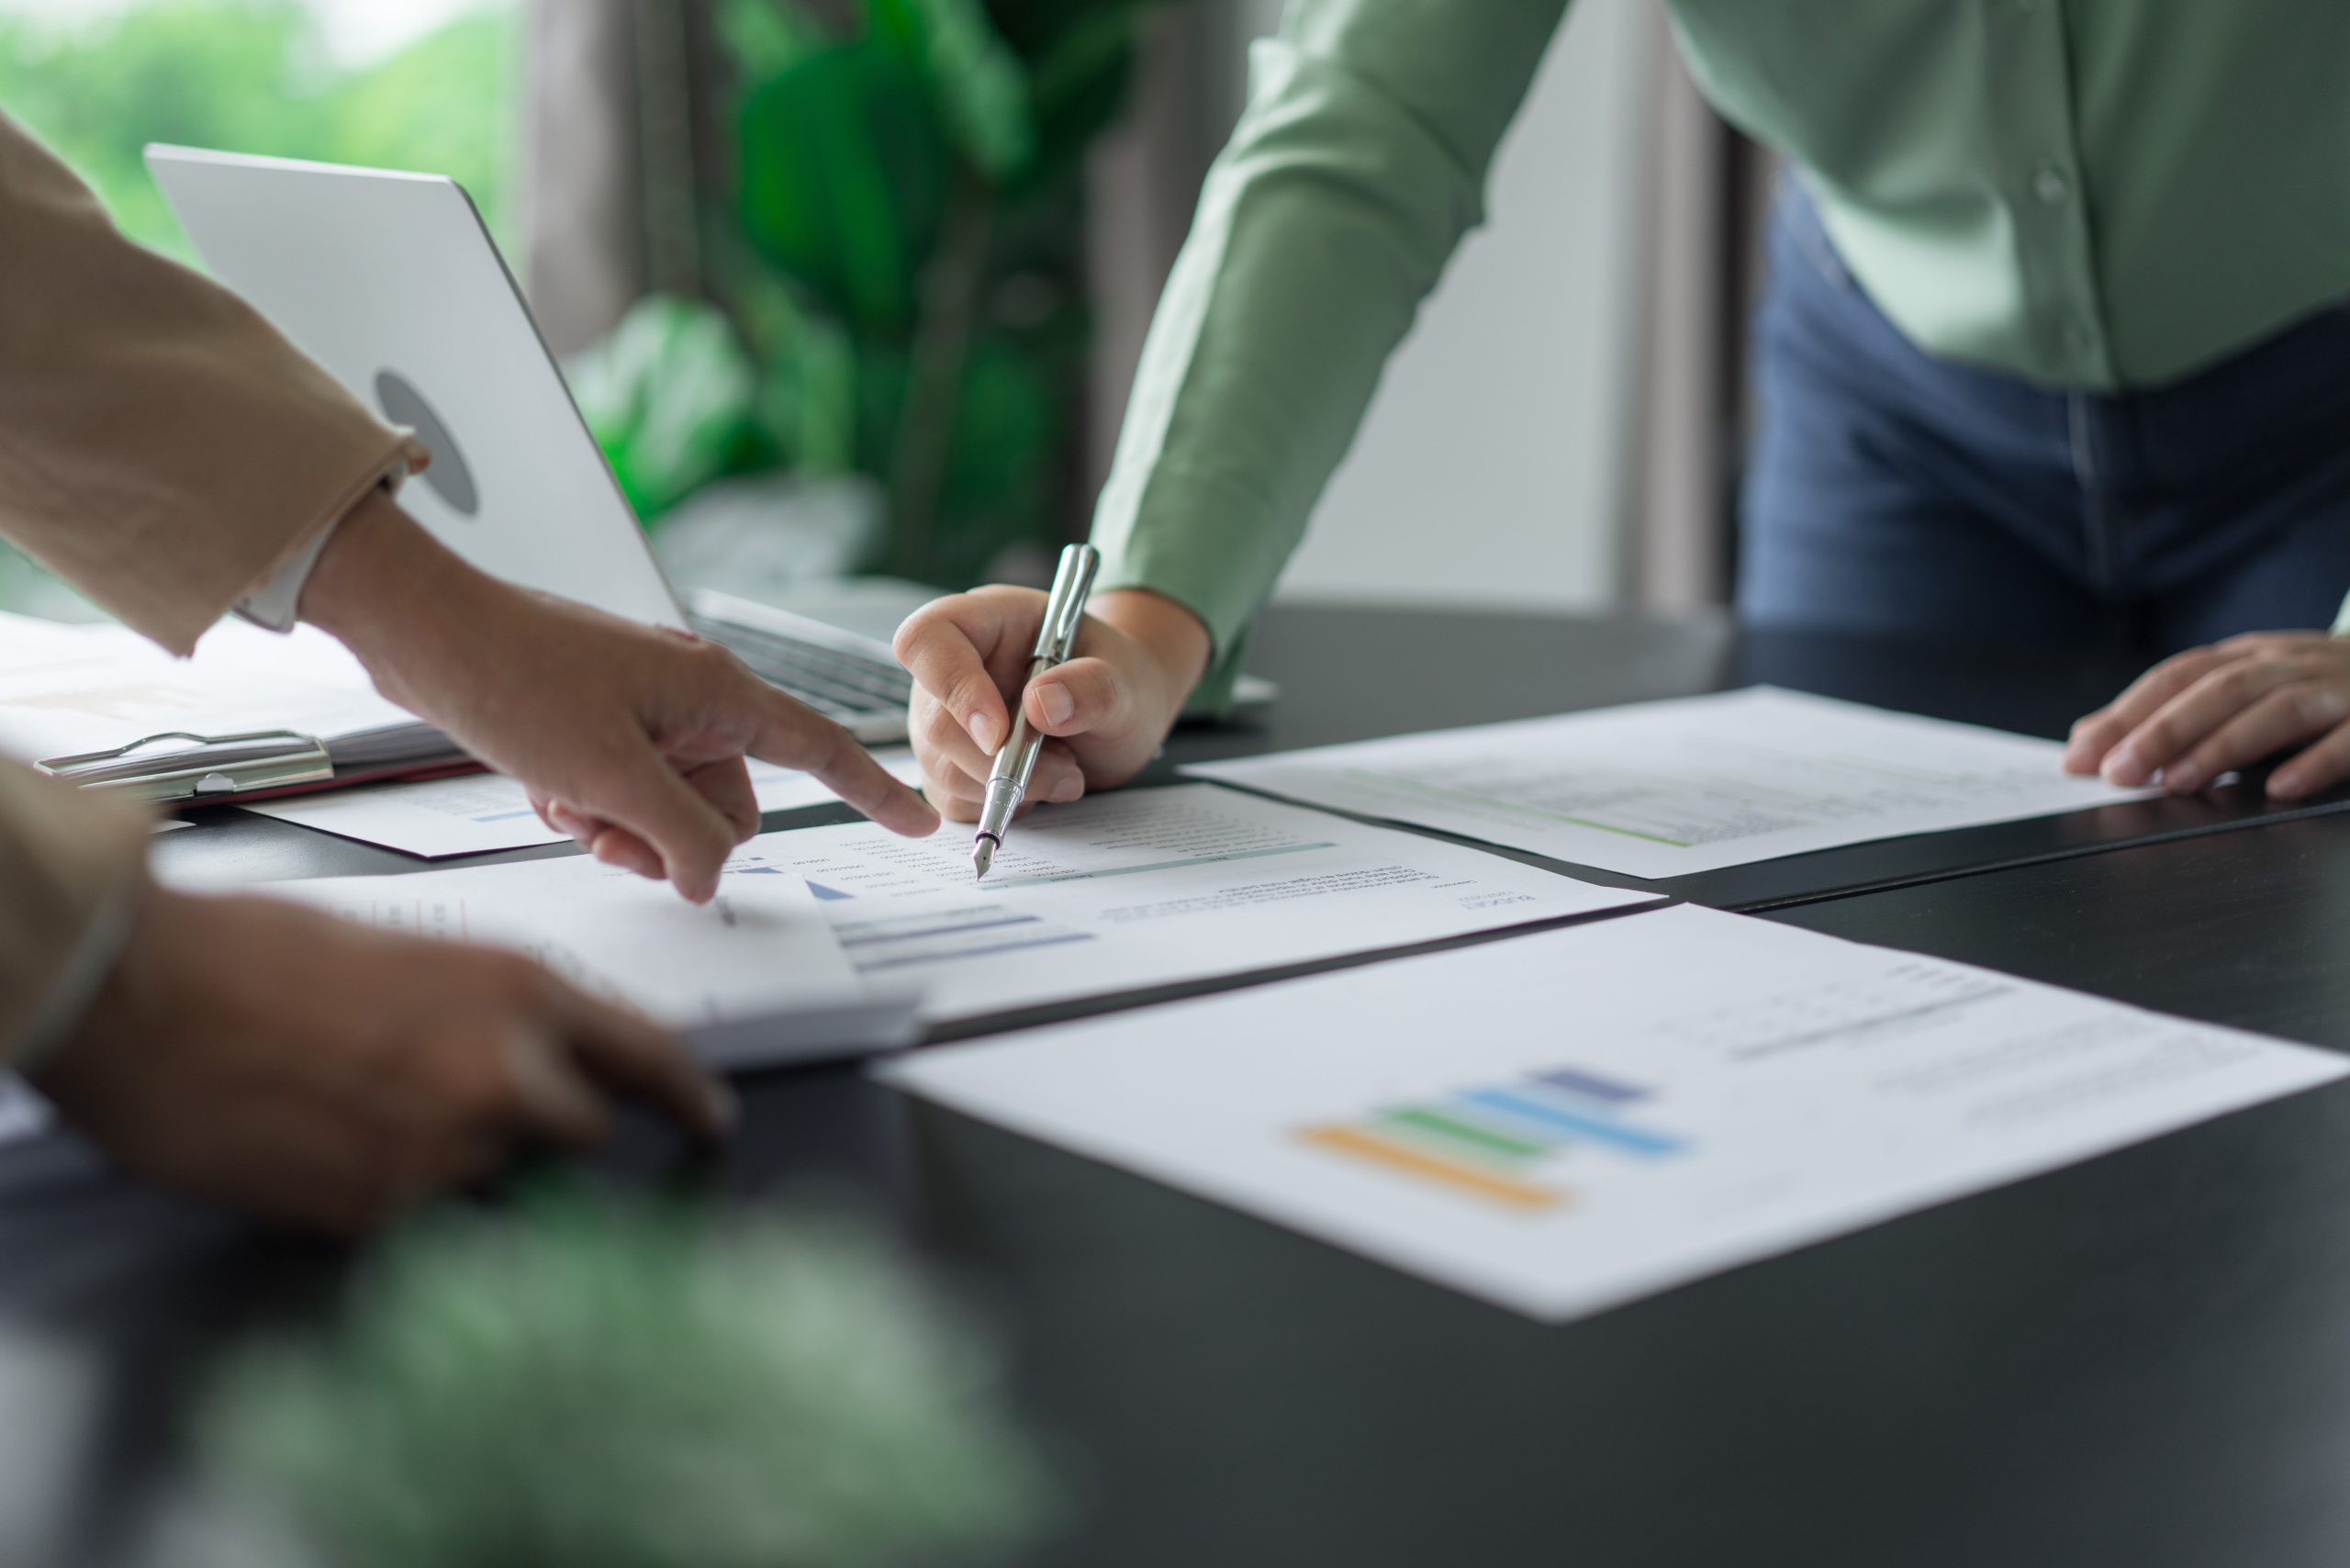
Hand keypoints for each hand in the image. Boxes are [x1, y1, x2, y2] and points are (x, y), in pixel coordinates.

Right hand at [30, 883, 731, 1233]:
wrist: (141, 994)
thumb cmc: (254, 954)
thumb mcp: (414, 955)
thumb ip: (491, 1013)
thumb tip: (532, 1057)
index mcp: (520, 990)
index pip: (652, 1055)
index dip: (690, 1098)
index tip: (709, 1122)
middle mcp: (505, 1074)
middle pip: (587, 1137)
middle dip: (547, 1134)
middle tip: (478, 1115)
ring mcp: (449, 1153)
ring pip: (502, 1186)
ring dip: (462, 1168)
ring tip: (372, 1116)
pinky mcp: (385, 1214)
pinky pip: (428, 1225)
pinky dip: (397, 1202)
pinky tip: (335, 1151)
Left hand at [302, 493, 937, 899]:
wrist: (425, 630)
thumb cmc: (510, 677)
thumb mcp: (607, 776)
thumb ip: (677, 836)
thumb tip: (709, 880)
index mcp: (716, 690)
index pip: (821, 748)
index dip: (874, 790)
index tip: (918, 822)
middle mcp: (692, 696)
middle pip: (732, 805)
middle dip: (676, 837)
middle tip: (610, 835)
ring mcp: (647, 708)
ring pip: (675, 808)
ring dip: (626, 826)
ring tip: (568, 805)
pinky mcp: (605, 720)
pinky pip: (632, 791)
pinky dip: (596, 806)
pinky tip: (551, 791)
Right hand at [894, 586, 1210, 820]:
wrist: (1121, 717)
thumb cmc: (1118, 682)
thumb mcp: (1124, 680)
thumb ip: (1091, 687)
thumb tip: (1041, 704)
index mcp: (987, 621)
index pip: (928, 639)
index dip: (953, 688)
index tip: (999, 734)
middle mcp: (954, 668)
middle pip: (935, 723)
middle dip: (999, 763)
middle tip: (1065, 770)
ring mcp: (946, 719)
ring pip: (942, 771)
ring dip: (1008, 788)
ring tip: (1065, 770)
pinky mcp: (952, 763)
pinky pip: (954, 801)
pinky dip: (1001, 805)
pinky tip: (1041, 785)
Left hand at [2063, 631, 2349, 799]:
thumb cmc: (2315, 690)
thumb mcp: (2245, 688)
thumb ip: (2173, 713)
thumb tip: (2089, 741)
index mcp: (2248, 657)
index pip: (2175, 678)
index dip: (2125, 714)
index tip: (2080, 756)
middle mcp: (2287, 664)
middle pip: (2217, 690)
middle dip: (2161, 731)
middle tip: (2119, 773)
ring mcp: (2335, 689)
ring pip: (2274, 709)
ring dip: (2222, 746)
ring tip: (2180, 782)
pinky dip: (2315, 760)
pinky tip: (2282, 788)